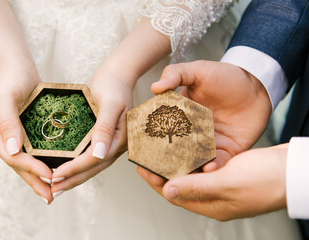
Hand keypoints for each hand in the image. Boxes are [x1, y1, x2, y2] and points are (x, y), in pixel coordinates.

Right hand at [0, 63, 53, 203]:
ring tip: (53, 193)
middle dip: (35, 181)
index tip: (48, 175)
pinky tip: (55, 173)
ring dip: (39, 179)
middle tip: (51, 197)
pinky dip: (42, 165)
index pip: (12, 157)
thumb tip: (13, 149)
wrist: (18, 70)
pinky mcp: (26, 135)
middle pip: (19, 166)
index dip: (30, 168)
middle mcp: (3, 139)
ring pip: (26, 164)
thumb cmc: (11, 80)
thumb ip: (8, 122)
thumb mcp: (6, 97)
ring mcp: (14, 138)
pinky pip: (34, 154)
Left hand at [51, 68, 132, 194]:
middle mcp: (116, 145)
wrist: (119, 75)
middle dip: (72, 179)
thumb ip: (104, 129)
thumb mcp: (109, 104)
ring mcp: (111, 143)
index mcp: (120, 139)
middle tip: (52, 190)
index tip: (55, 176)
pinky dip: (77, 164)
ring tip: (55, 185)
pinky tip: (64, 167)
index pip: (95, 160)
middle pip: (93, 168)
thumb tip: (98, 155)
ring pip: (91, 166)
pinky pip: (90, 157)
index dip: (74, 169)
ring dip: (74, 176)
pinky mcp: (104, 139)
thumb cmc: (114, 85)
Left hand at [138, 144, 287, 220]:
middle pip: (181, 184)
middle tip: (148, 156)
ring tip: (163, 149)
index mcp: (212, 205)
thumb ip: (197, 186)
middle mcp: (215, 197)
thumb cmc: (266, 179)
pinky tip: (187, 147)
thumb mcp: (227, 182)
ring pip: (192, 174)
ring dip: (177, 163)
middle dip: (163, 171)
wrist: (293, 170)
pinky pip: (204, 166)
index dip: (156, 182)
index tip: (141, 167)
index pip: (176, 195)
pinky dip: (193, 158)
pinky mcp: (229, 173)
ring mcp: (222, 185)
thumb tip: (168, 191)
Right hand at [151, 61, 271, 170]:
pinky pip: (218, 164)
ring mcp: (209, 144)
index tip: (140, 157)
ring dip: (187, 173)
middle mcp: (191, 134)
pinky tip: (209, 168)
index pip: (161, 134)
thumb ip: (175, 74)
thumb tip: (154, 87)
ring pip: (194, 163)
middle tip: (156, 176)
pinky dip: (213, 169)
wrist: (257, 84)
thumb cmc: (225, 76)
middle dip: (164, 167)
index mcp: (179, 117)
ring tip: (181, 179)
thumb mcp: (197, 70)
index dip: (149, 146)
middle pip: (174, 154)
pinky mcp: (227, 151)